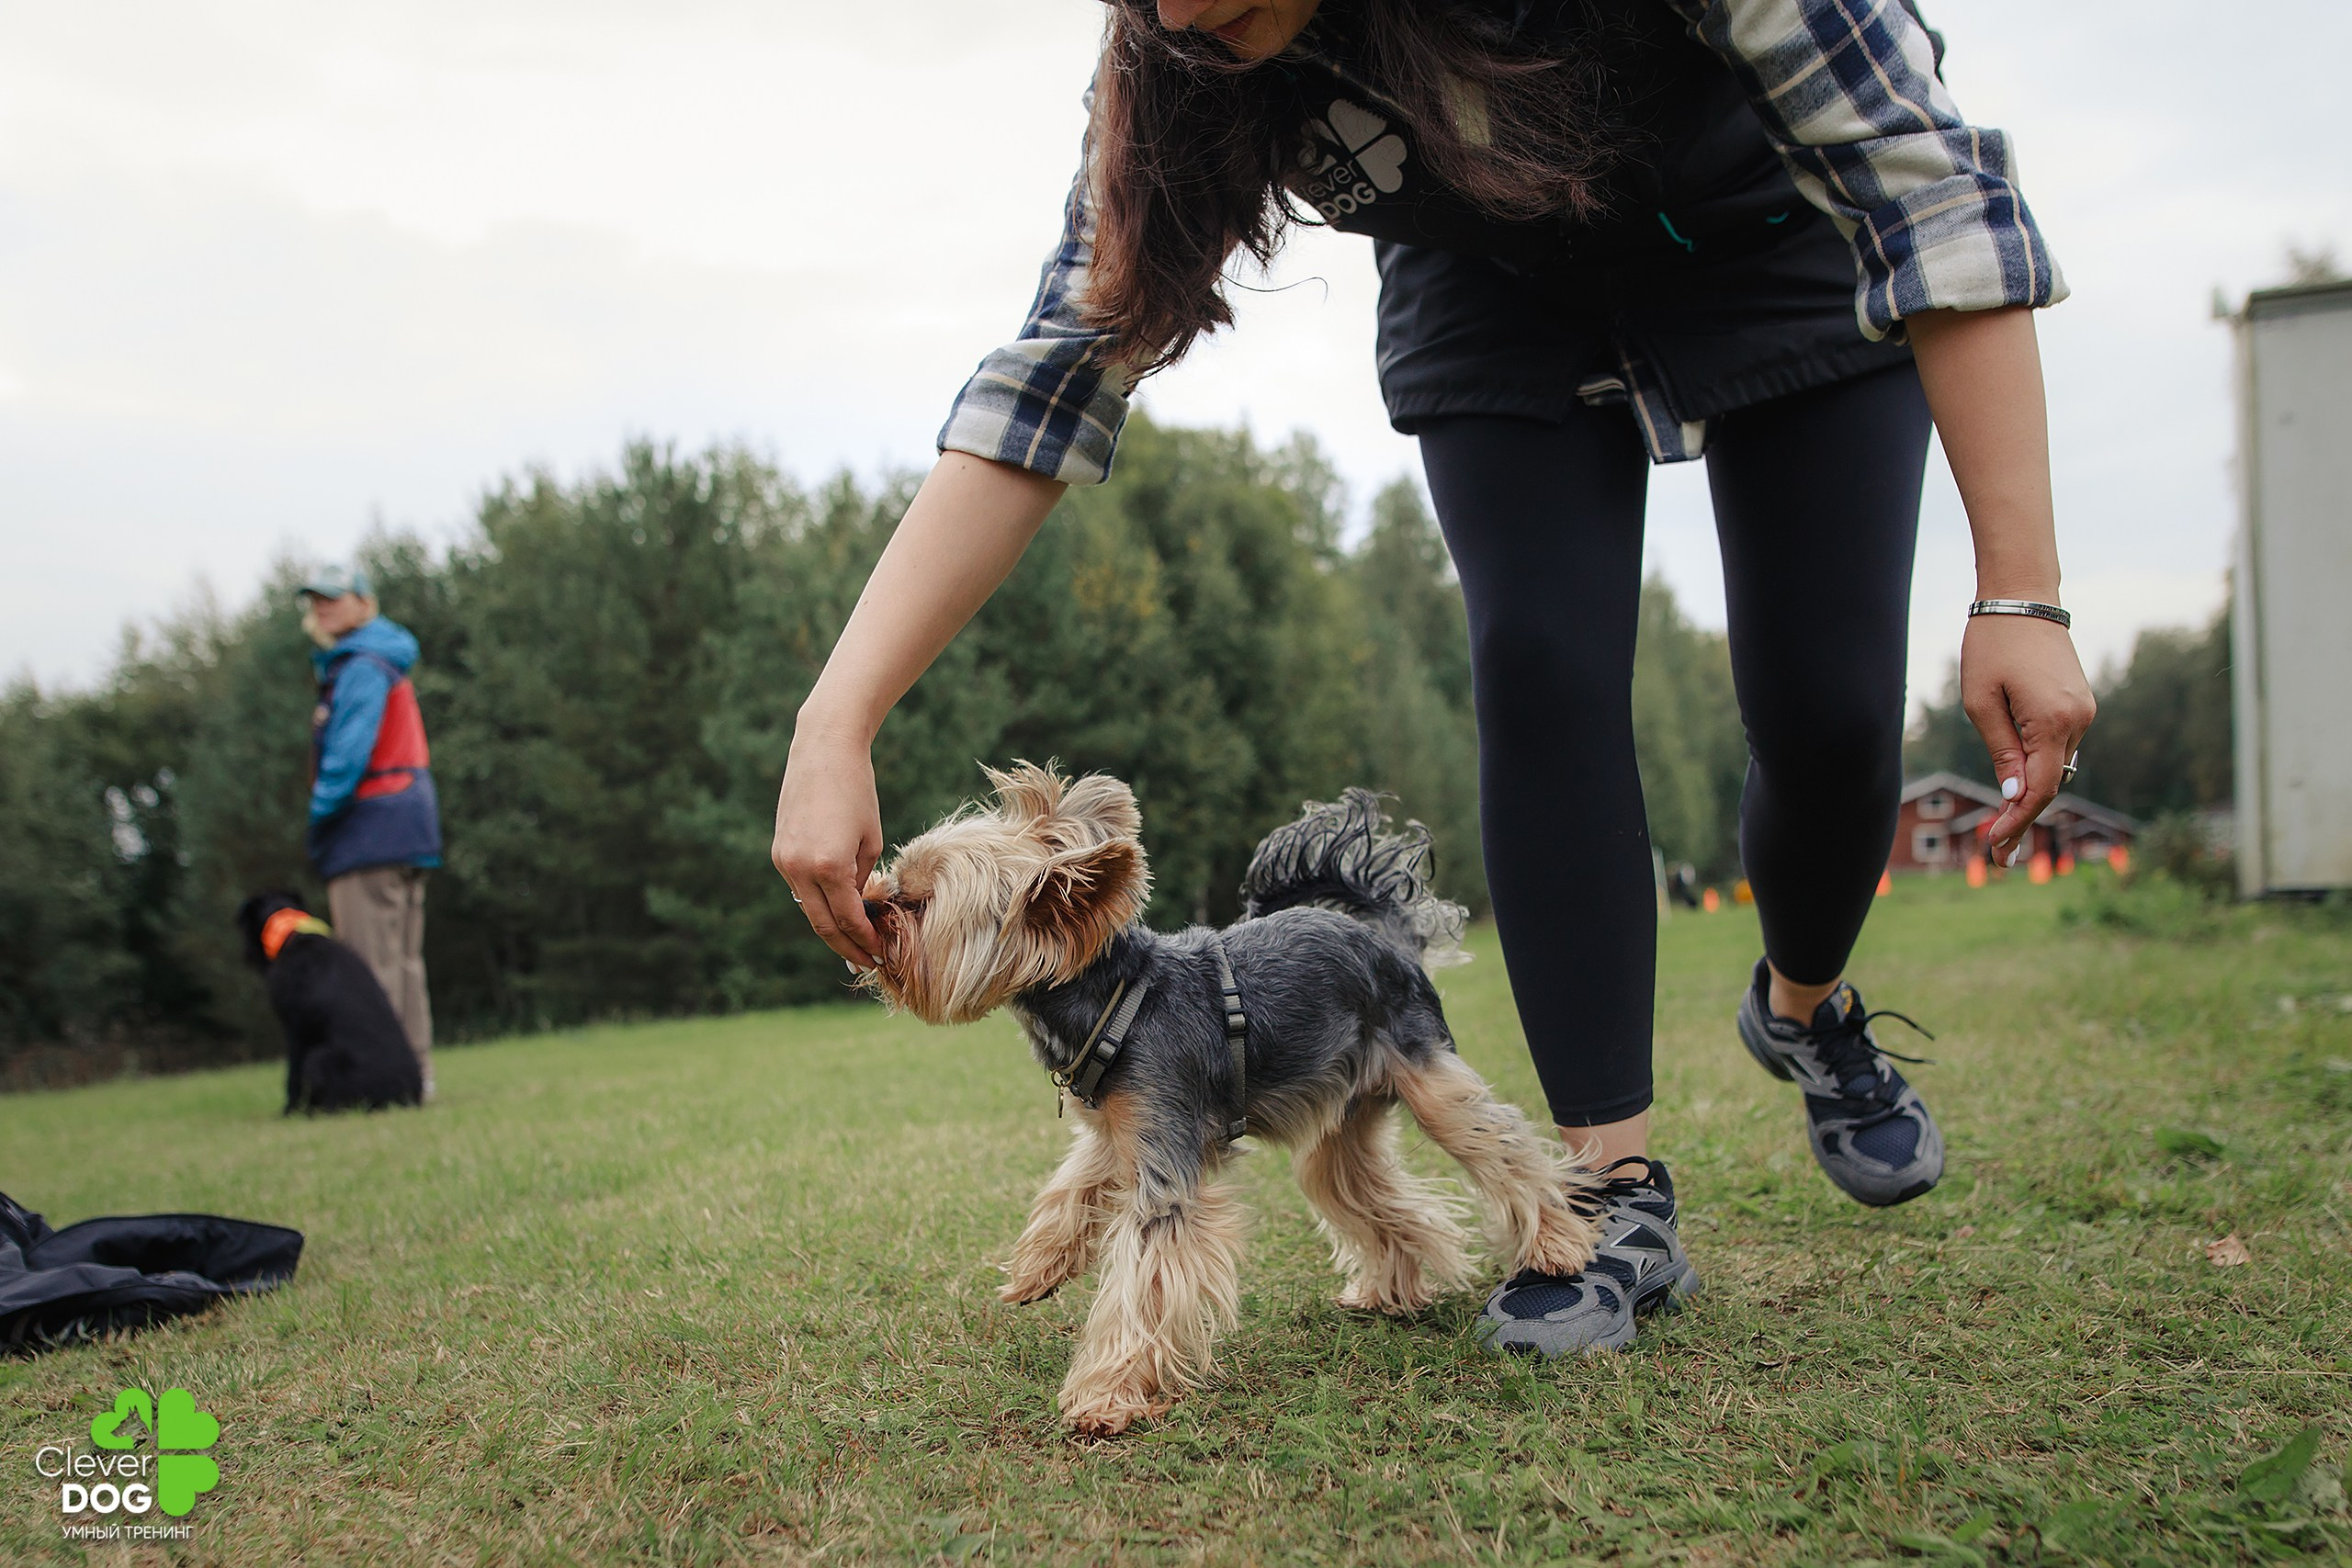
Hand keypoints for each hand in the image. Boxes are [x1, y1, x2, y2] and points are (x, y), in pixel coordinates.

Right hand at [772, 719, 884, 967]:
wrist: (823, 751)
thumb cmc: (858, 791)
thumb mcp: (871, 838)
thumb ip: (862, 877)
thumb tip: (855, 904)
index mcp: (830, 866)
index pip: (848, 919)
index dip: (865, 940)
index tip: (880, 954)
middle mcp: (800, 868)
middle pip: (822, 924)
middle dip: (845, 947)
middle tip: (865, 963)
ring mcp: (784, 861)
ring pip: (808, 908)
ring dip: (830, 929)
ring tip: (852, 944)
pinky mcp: (779, 851)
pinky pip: (800, 887)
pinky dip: (818, 902)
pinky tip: (835, 911)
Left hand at [1960, 613, 2094, 863]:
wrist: (2023, 599)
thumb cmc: (1992, 646)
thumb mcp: (1982, 703)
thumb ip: (2002, 751)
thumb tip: (2016, 795)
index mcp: (2053, 721)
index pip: (2040, 789)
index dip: (2018, 822)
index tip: (1996, 849)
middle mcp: (2079, 720)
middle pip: (2051, 783)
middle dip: (2024, 818)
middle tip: (1998, 856)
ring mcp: (2085, 711)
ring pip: (2056, 765)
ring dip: (2031, 792)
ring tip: (1999, 827)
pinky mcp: (2081, 703)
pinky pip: (2059, 745)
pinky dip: (2039, 765)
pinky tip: (2016, 784)